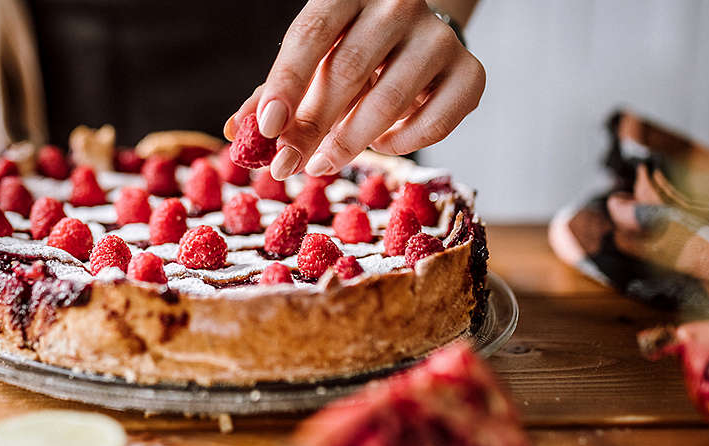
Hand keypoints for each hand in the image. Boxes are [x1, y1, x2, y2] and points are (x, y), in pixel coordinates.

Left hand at [224, 0, 484, 178]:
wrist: (415, 40)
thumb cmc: (349, 53)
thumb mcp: (309, 64)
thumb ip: (274, 95)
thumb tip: (237, 133)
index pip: (311, 34)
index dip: (286, 83)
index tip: (267, 128)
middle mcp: (399, 4)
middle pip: (349, 69)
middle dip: (313, 126)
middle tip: (286, 166)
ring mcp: (438, 37)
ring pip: (391, 99)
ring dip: (352, 142)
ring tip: (325, 163)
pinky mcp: (471, 72)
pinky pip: (436, 120)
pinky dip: (402, 143)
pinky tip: (381, 145)